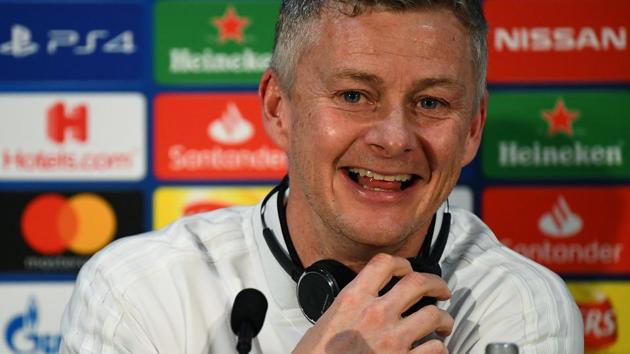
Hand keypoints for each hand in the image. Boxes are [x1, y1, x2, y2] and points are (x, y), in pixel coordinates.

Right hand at [292, 253, 452, 353]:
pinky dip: (439, 349)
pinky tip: (435, 349)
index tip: (406, 270)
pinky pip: (434, 349)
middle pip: (418, 283)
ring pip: (434, 315)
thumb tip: (366, 302)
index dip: (401, 263)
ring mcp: (392, 339)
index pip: (384, 264)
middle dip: (436, 284)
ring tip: (444, 323)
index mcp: (353, 299)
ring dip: (444, 319)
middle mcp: (376, 314)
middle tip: (441, 290)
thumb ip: (351, 306)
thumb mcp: (328, 320)